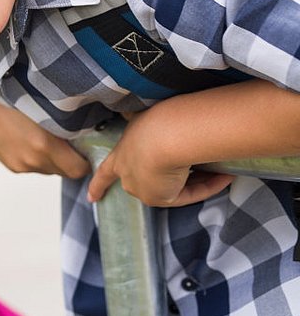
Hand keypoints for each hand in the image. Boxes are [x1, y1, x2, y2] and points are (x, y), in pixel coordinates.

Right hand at [0, 104, 89, 178]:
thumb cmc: (9, 101)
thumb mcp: (42, 110)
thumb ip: (63, 127)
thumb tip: (85, 136)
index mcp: (44, 145)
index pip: (78, 170)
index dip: (84, 161)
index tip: (84, 149)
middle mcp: (33, 160)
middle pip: (65, 172)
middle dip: (69, 160)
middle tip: (68, 142)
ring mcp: (21, 165)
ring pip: (49, 170)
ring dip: (52, 159)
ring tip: (44, 138)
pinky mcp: (12, 167)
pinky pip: (34, 167)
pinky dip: (37, 158)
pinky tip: (27, 140)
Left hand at [87, 109, 232, 205]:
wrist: (166, 133)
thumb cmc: (162, 118)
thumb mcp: (154, 117)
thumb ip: (158, 124)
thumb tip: (173, 122)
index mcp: (122, 150)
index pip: (106, 171)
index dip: (98, 184)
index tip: (90, 197)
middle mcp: (127, 171)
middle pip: (141, 183)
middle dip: (166, 181)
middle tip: (184, 171)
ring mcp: (140, 186)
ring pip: (169, 187)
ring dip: (194, 177)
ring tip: (215, 159)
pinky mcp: (157, 197)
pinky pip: (186, 194)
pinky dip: (207, 185)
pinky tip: (225, 175)